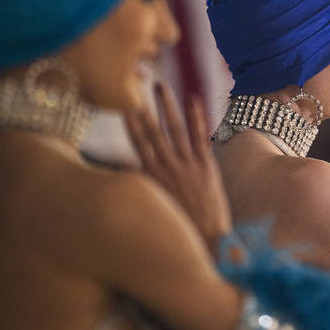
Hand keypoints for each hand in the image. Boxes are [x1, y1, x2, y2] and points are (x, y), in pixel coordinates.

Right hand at [127, 83, 232, 248]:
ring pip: (174, 128)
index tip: (124, 103)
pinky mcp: (206, 167)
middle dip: (145, 106)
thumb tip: (122, 168)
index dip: (130, 121)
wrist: (205, 244)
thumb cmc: (177, 228)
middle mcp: (166, 168)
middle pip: (152, 130)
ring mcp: (186, 166)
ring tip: (161, 86)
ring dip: (167, 105)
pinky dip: (197, 117)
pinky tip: (195, 98)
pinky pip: (200, 136)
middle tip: (138, 85)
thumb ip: (140, 185)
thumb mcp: (153, 206)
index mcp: (150, 178)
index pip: (136, 142)